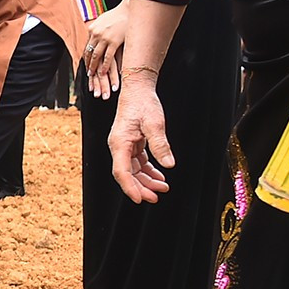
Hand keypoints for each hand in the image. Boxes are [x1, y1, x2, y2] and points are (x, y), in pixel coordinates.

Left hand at [81, 3, 129, 99]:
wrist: (129, 9)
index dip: (87, 56)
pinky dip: (105, 66)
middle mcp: (96, 33)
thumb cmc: (119, 14)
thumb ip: (99, 29)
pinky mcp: (114, 41)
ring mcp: (104, 38)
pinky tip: (104, 73)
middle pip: (90, 52)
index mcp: (92, 28)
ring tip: (94, 75)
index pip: (87, 46)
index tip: (86, 64)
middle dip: (88, 64)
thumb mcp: (104, 20)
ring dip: (94, 67)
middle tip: (88, 74)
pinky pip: (107, 57)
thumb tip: (96, 34)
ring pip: (96, 56)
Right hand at [108, 78, 173, 203]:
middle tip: (156, 197)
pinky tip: (160, 175)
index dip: (130, 187)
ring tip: (163, 187)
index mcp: (119, 143)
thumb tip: (169, 165)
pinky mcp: (131, 144)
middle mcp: (118, 147)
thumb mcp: (154, 124)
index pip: (121, 172)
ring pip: (133, 170)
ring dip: (147, 180)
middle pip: (127, 174)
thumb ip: (160, 145)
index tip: (140, 199)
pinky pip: (138, 163)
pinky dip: (149, 170)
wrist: (139, 89)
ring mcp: (124, 146)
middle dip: (141, 187)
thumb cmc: (143, 103)